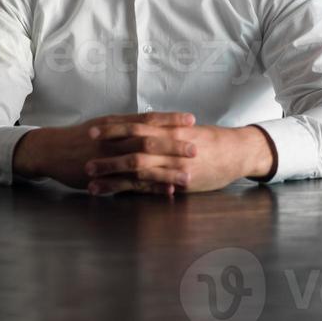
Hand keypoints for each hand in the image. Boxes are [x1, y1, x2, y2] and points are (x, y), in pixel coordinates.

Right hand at [13, 112, 197, 194]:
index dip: (170, 119)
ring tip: (188, 175)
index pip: (148, 119)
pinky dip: (151, 189)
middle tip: (196, 148)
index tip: (191, 119)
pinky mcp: (105, 178)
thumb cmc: (80, 137)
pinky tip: (167, 192)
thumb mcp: (103, 124)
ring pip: (143, 165)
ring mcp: (109, 159)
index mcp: (116, 123)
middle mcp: (114, 139)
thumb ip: (126, 125)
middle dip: (173, 145)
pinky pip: (131, 184)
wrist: (52, 150)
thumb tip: (150, 124)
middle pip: (149, 141)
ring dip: (166, 170)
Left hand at [84, 118, 275, 194]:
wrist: (236, 152)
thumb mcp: (186, 129)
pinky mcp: (178, 181)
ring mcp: (173, 163)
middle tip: (85, 152)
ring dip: (113, 173)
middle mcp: (169, 143)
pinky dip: (131, 190)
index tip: (93, 129)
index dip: (114, 127)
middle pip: (133, 143)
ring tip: (91, 179)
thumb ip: (164, 129)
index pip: (136, 124)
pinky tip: (116, 196)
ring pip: (137, 167)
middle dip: (108, 149)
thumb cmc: (210, 140)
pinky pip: (151, 187)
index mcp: (169, 127)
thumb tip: (142, 126)